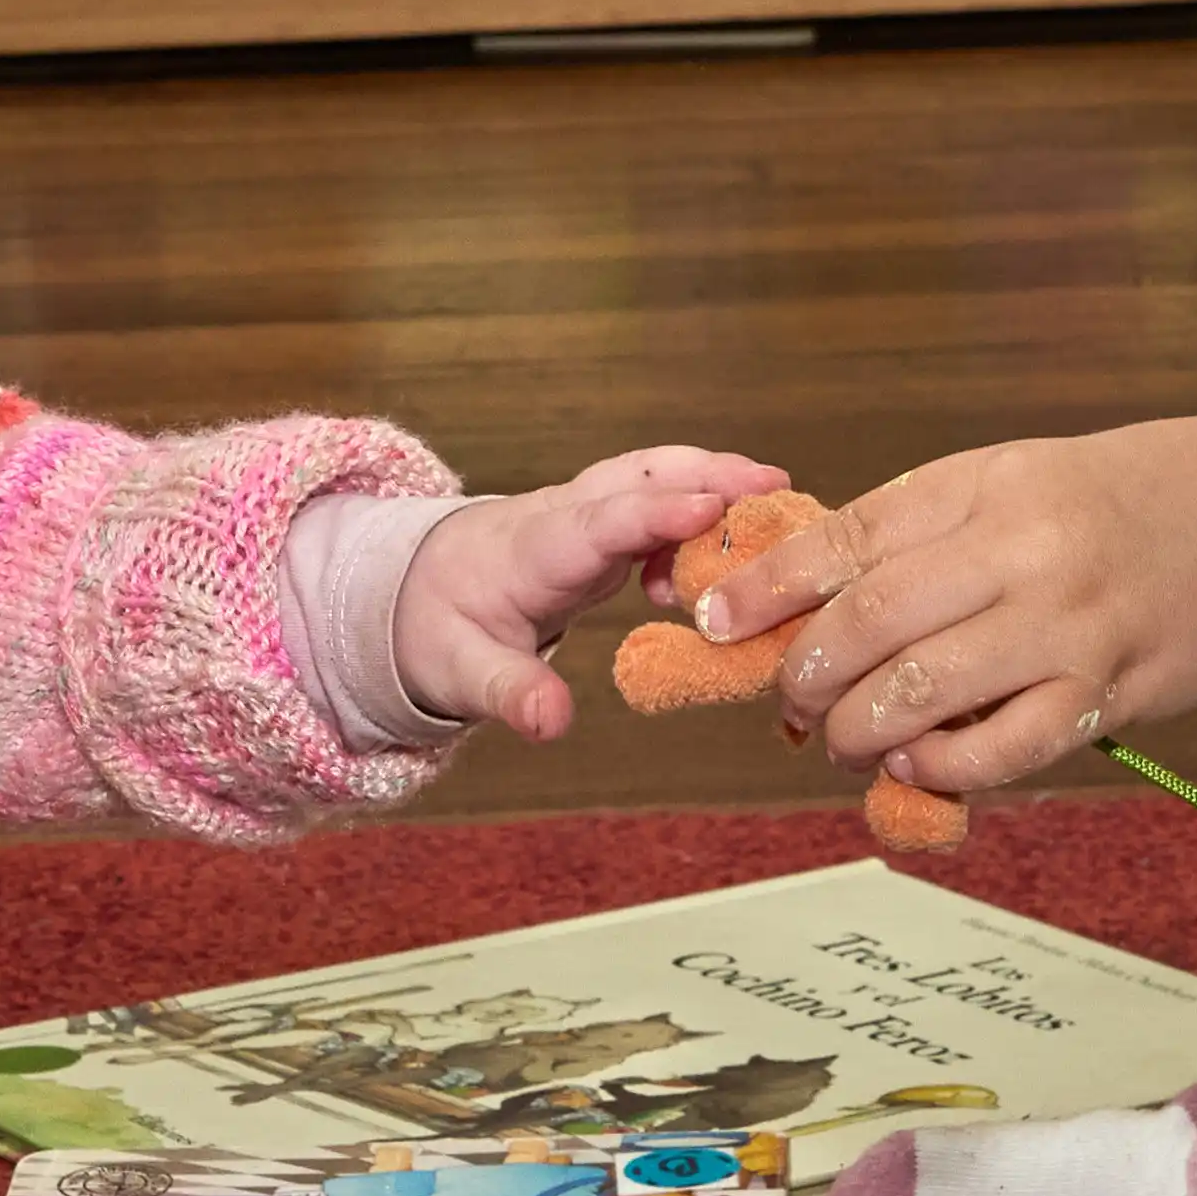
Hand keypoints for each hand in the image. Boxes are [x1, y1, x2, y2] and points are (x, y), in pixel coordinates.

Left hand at [398, 444, 798, 740]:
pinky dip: (701, 507)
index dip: (652, 515)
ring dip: (712, 478)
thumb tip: (551, 722)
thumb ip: (509, 693)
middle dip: (704, 473)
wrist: (419, 591)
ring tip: (777, 499)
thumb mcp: (460, 674)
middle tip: (775, 485)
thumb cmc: (440, 630)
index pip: (597, 524)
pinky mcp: (603, 523)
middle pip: (636, 477)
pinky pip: (657, 500)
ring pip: (651, 476)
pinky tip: (727, 552)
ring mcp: (585, 513)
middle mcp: (562, 518)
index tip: (708, 508)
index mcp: (530, 552)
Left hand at [720, 402, 1196, 802]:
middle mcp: (1022, 549)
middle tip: (788, 697)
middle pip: (867, 624)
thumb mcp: (1023, 479)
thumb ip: (927, 530)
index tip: (713, 620)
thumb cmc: (1133, 500)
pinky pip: (998, 751)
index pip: (848, 539)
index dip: (767, 589)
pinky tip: (916, 761)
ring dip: (856, 728)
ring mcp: (1067, 626)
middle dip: (804, 674)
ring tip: (840, 736)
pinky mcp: (1108, 693)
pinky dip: (939, 765)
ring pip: (919, 694)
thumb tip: (814, 591)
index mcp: (988, 481)